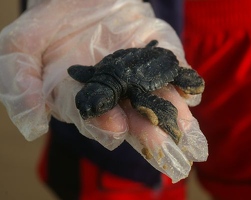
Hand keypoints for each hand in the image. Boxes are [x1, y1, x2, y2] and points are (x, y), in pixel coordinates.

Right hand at [0, 0, 207, 181]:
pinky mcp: (158, 53)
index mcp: (83, 98)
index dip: (104, 126)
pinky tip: (191, 91)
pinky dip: (184, 81)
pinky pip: (174, 70)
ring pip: (157, 99)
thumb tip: (32, 125)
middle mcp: (115, 93)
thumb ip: (20, 84)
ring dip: (171, 113)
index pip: (95, 120)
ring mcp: (139, 74)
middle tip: (162, 143)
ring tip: (184, 129)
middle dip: (146, 131)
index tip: (116, 130)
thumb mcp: (19, 48)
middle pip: (132, 117)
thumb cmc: (48, 24)